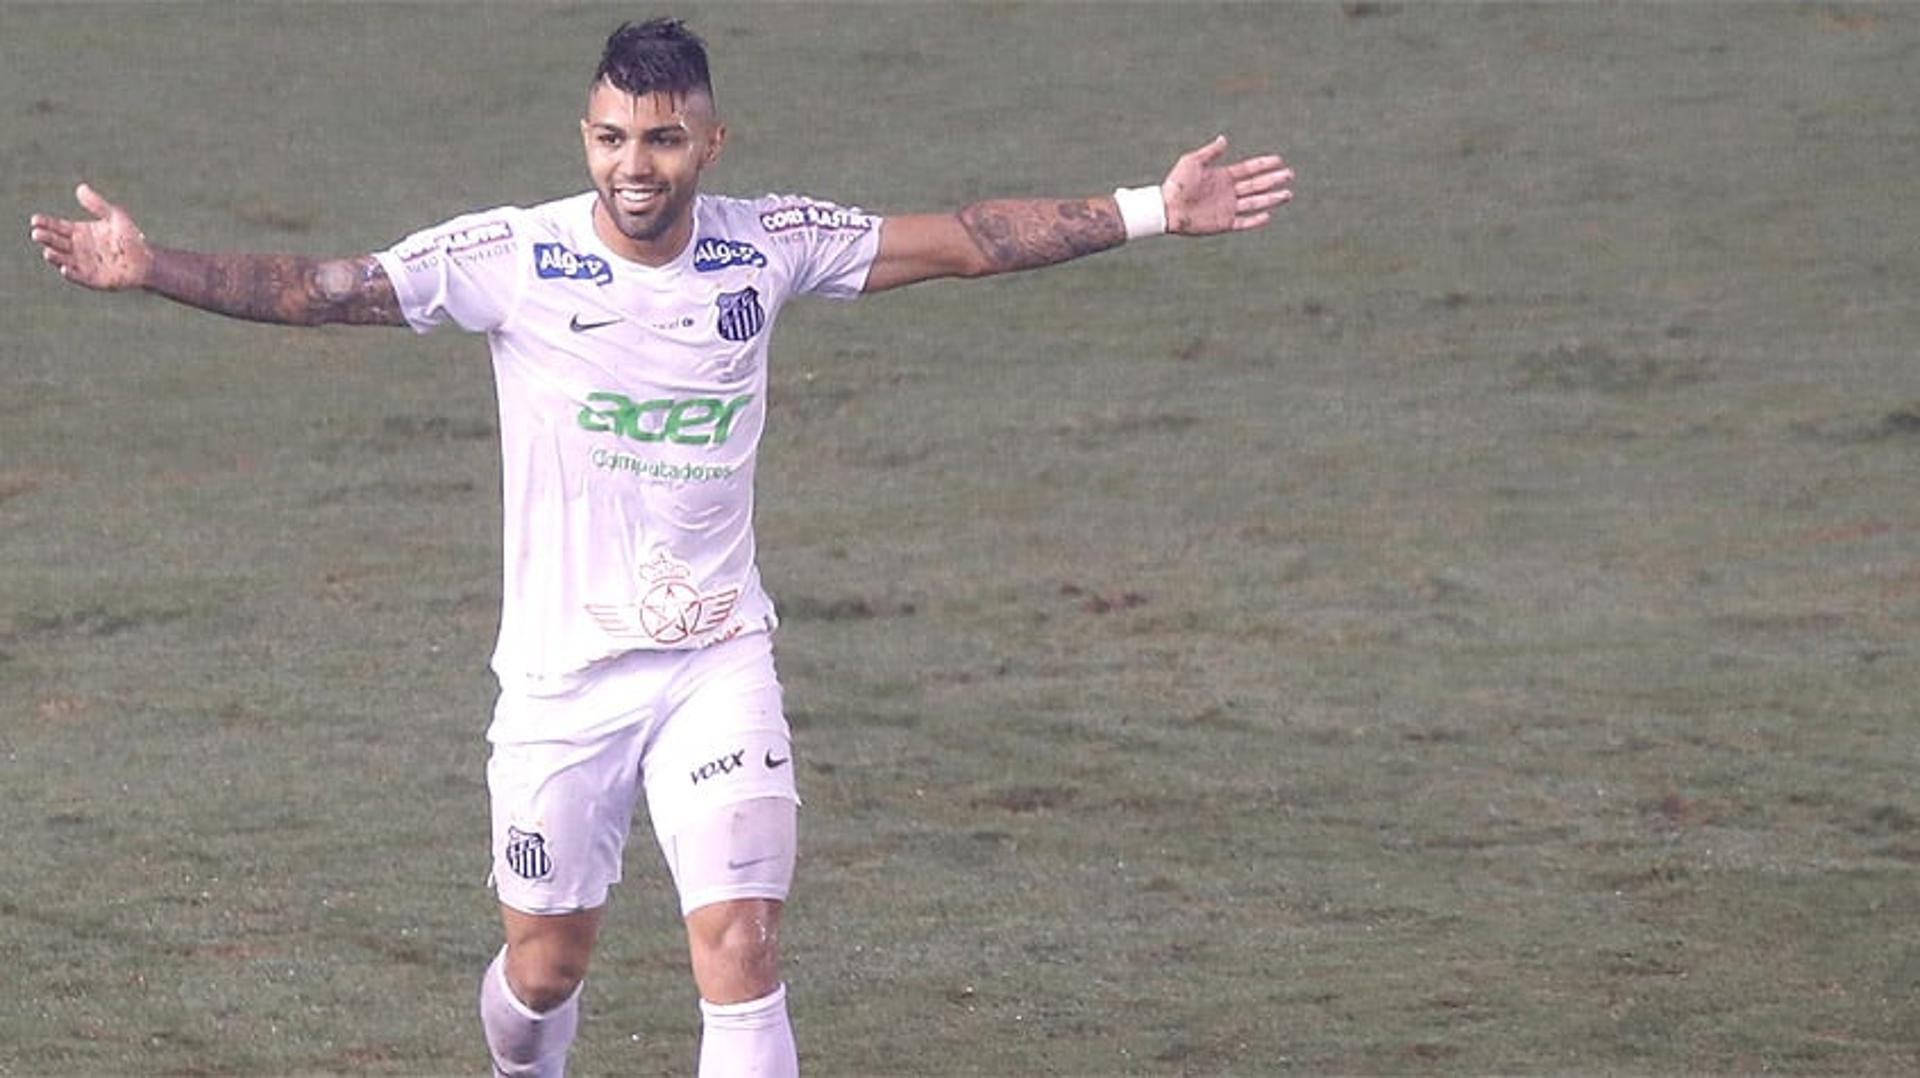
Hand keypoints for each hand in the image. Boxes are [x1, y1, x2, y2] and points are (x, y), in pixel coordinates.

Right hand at [28, 183, 153, 290]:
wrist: (146, 260)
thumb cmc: (130, 238)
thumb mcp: (114, 217)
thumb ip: (98, 204)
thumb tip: (81, 188)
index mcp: (79, 232)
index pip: (57, 226)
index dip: (45, 223)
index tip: (35, 219)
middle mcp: (76, 248)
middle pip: (56, 242)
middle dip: (46, 238)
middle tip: (36, 233)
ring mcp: (82, 264)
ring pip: (63, 260)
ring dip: (55, 257)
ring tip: (47, 252)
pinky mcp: (92, 279)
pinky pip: (78, 277)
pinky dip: (71, 274)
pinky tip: (64, 269)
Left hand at [1159, 136, 1293, 235]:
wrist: (1167, 207)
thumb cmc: (1177, 183)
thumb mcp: (1193, 161)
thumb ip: (1210, 152)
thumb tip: (1225, 139)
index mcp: (1223, 176)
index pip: (1249, 169)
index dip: (1263, 164)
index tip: (1279, 160)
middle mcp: (1228, 192)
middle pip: (1257, 185)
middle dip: (1273, 180)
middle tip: (1289, 175)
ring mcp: (1227, 208)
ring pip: (1255, 202)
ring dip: (1271, 198)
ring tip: (1288, 194)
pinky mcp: (1223, 223)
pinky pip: (1244, 222)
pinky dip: (1256, 220)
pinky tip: (1268, 215)